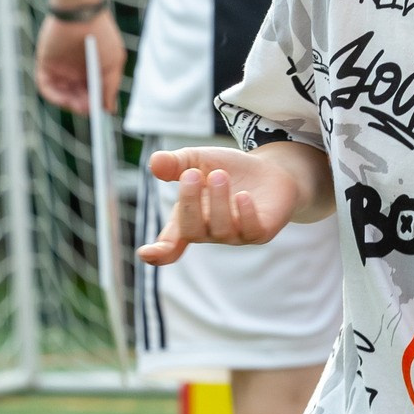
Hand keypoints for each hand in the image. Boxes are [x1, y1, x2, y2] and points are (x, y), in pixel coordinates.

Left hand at [36, 7, 124, 113]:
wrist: (81, 12)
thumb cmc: (102, 34)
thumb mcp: (113, 63)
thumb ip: (110, 87)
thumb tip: (109, 110)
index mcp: (92, 71)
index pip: (91, 96)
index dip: (94, 106)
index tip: (99, 115)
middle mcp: (75, 72)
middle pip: (76, 97)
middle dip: (82, 106)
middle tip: (88, 110)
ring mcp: (60, 69)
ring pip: (62, 95)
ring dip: (70, 104)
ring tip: (79, 105)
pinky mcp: (45, 65)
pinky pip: (46, 87)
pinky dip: (54, 97)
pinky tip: (65, 99)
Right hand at [138, 147, 306, 263]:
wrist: (268, 168)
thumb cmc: (227, 169)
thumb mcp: (196, 160)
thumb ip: (174, 164)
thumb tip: (154, 163)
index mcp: (189, 220)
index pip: (169, 245)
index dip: (158, 253)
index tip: (145, 253)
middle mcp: (210, 232)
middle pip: (192, 231)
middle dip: (189, 203)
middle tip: (191, 174)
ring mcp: (235, 235)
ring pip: (221, 230)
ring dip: (218, 201)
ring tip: (219, 175)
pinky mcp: (261, 232)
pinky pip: (251, 231)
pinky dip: (244, 214)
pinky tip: (243, 196)